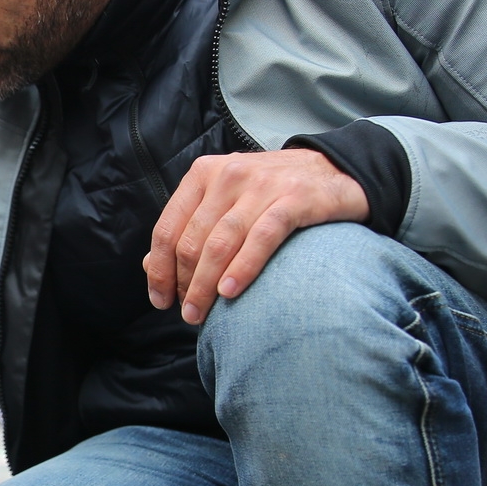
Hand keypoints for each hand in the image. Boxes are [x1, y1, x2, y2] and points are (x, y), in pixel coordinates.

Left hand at [144, 149, 368, 323]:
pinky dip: (242, 268)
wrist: (336, 171)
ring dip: (205, 285)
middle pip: (192, 241)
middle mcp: (228, 175)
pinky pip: (260, 239)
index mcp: (203, 174)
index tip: (161, 301)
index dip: (159, 270)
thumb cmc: (272, 194)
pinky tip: (230, 292)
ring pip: (220, 243)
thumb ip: (190, 228)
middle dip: (183, 284)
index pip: (167, 229)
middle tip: (188, 314)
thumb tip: (150, 266)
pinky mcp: (293, 199)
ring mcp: (261, 185)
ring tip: (201, 314)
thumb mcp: (226, 201)